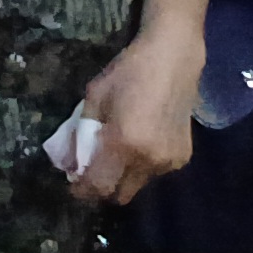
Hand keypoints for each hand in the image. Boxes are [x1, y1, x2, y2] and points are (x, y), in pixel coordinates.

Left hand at [72, 32, 202, 203]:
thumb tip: (69, 162)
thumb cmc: (128, 71)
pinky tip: (141, 140)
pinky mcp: (183, 157)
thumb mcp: (94, 97)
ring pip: (138, 185)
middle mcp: (148, 160)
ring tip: (117, 150)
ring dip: (123, 176)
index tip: (73, 185)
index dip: (83, 191)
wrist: (173, 57)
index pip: (99, 186)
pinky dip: (143, 165)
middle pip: (120, 195)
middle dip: (102, 189)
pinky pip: (155, 172)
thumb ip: (81, 133)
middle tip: (92, 170)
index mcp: (124, 144)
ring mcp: (169, 161)